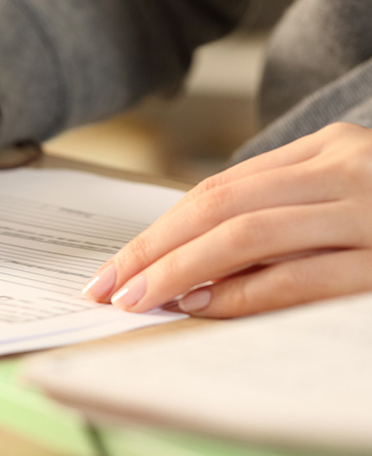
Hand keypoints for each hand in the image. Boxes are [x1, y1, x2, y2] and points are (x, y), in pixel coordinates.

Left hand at [83, 122, 371, 317]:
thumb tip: (186, 264)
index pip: (219, 188)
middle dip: (153, 249)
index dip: (158, 230)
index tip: (115, 266)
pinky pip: (297, 278)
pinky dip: (242, 293)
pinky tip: (202, 306)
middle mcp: (345, 168)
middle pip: (220, 205)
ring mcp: (368, 211)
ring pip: (247, 235)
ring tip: (139, 299)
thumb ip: (278, 214)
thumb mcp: (343, 198)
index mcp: (327, 148)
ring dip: (181, 270)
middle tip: (108, 286)